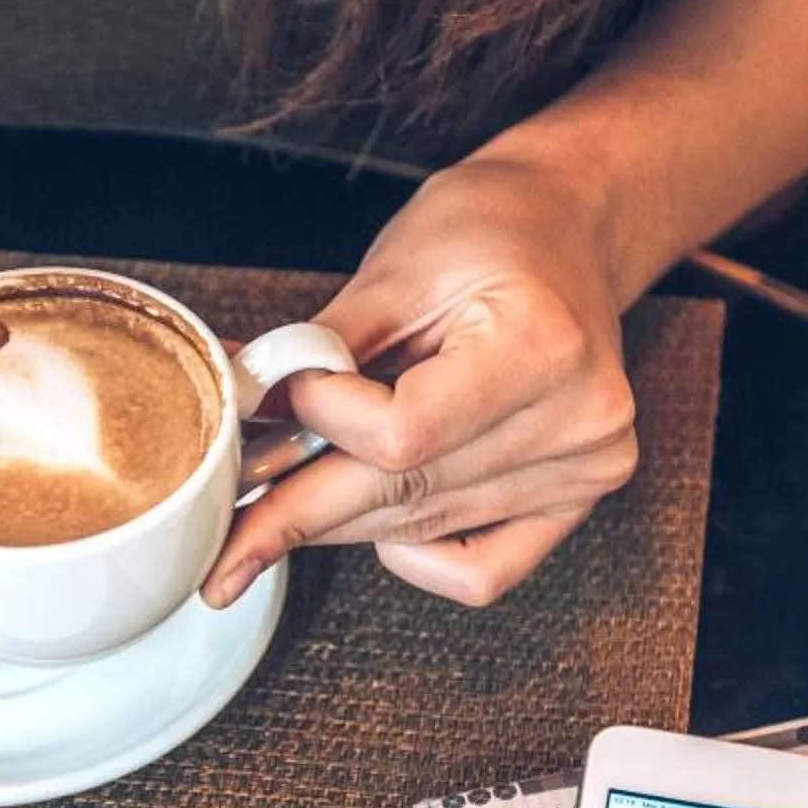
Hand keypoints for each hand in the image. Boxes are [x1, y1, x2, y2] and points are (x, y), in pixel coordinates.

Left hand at [202, 151, 640, 608]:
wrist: (567, 234)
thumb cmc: (490, 233)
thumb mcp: (398, 267)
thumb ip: (323, 348)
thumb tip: (243, 404)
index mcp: (542, 347)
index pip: (399, 433)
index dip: (322, 420)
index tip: (283, 390)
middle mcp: (578, 421)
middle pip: (402, 493)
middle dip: (294, 509)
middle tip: (222, 535)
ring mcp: (585, 471)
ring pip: (420, 530)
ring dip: (335, 520)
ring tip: (281, 498)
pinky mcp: (575, 501)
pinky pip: (480, 574)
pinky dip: (417, 557)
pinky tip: (381, 520)